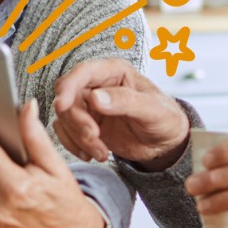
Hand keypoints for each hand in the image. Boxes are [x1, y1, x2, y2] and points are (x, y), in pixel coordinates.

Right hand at [51, 58, 189, 168]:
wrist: (165, 144)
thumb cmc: (165, 119)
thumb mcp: (152, 110)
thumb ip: (125, 101)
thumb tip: (95, 98)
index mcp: (114, 72)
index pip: (82, 73)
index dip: (68, 86)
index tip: (62, 105)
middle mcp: (97, 85)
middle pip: (69, 98)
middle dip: (77, 121)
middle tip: (95, 138)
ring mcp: (89, 106)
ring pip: (65, 118)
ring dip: (79, 138)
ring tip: (101, 153)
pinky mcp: (85, 124)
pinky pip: (66, 132)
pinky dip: (74, 146)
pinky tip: (92, 155)